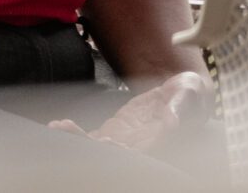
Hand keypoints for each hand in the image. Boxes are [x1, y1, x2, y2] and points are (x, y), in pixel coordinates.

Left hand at [49, 70, 211, 156]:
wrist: (181, 92)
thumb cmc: (189, 94)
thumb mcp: (189, 94)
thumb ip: (180, 106)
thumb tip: (172, 121)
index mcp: (157, 140)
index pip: (137, 152)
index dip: (121, 150)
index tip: (108, 142)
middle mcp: (138, 146)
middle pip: (111, 153)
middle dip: (90, 146)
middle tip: (69, 131)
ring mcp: (124, 140)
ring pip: (98, 148)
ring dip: (77, 140)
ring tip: (58, 127)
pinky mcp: (115, 132)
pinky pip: (93, 138)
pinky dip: (76, 135)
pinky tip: (59, 127)